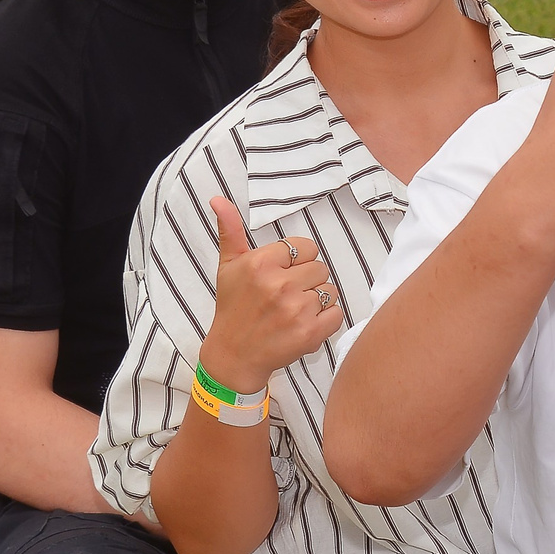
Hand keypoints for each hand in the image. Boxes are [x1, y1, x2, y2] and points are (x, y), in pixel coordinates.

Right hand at [196, 197, 343, 394]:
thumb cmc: (233, 308)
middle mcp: (279, 284)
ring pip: (330, 291)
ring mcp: (296, 309)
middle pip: (321, 268)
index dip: (297, 261)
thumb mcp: (228, 266)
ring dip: (317, 301)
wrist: (234, 355)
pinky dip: (325, 320)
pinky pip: (336, 314)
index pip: (306, 247)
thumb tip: (218, 199)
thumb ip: (231, 230)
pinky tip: (303, 324)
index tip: (282, 275)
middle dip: (307, 280)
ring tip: (293, 310)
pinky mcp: (310, 332)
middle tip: (286, 295)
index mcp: (261, 263)